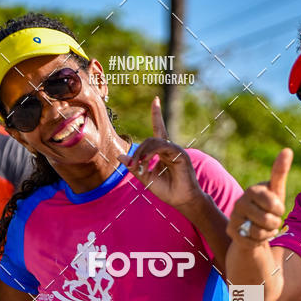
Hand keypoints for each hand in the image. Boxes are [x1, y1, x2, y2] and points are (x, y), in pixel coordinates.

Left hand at [118, 96, 200, 211]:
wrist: (181, 200)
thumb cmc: (166, 190)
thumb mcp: (146, 177)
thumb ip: (134, 166)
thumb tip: (119, 156)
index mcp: (163, 151)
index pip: (159, 129)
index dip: (157, 115)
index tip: (155, 100)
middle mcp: (170, 148)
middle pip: (150, 139)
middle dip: (138, 151)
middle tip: (132, 165)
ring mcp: (176, 150)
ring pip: (154, 142)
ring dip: (142, 153)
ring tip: (138, 165)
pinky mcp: (180, 154)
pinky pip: (162, 147)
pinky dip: (151, 153)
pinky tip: (146, 161)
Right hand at [227, 149, 292, 244]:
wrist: (252, 227)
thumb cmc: (267, 206)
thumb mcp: (276, 191)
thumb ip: (280, 172)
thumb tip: (287, 150)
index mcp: (252, 190)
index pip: (273, 204)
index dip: (279, 210)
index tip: (277, 208)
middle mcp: (239, 203)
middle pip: (267, 220)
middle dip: (274, 223)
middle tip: (270, 220)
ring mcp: (233, 218)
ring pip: (259, 232)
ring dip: (267, 233)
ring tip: (264, 228)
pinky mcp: (231, 232)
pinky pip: (252, 241)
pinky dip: (258, 241)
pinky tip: (255, 236)